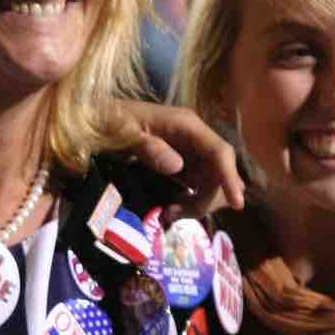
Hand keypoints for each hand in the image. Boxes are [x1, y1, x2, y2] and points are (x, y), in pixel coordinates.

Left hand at [110, 101, 243, 214]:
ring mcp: (191, 152)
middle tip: (175, 214)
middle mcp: (196, 138)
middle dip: (208, 198)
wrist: (98, 120)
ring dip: (198, 203)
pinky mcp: (184, 164)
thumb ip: (148, 148)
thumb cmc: (110, 122)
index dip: (229, 177)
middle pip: (220, 172)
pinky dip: (190, 202)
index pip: (220, 152)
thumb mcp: (123, 133)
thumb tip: (177, 166)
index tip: (236, 203)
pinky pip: (198, 186)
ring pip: (212, 183)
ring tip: (169, 214)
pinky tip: (171, 209)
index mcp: (187, 125)